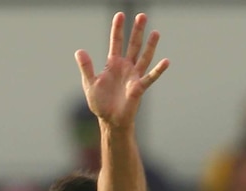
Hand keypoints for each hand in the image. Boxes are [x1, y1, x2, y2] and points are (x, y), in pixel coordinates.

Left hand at [75, 12, 169, 128]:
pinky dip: (158, 70)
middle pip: (133, 45)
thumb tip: (79, 51)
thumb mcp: (90, 83)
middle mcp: (126, 67)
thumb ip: (86, 67)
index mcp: (113, 63)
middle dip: (137, 30)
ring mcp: (134, 76)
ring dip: (150, 45)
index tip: (120, 15)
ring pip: (144, 57)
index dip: (118, 29)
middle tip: (142, 15)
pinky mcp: (139, 87)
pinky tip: (166, 61)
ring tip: (155, 32)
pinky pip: (150, 77)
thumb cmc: (100, 103)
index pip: (116, 42)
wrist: (110, 120)